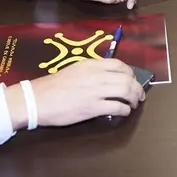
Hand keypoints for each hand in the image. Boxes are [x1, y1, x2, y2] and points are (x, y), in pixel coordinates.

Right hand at [19, 59, 144, 126]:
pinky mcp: (92, 108)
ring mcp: (95, 91)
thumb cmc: (52, 87)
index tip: (132, 79)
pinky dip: (124, 110)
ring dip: (133, 99)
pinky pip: (117, 107)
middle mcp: (96, 76)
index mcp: (91, 65)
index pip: (119, 65)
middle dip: (137, 88)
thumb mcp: (74, 70)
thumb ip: (91, 72)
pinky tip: (123, 112)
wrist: (37, 100)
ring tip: (133, 104)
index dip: (130, 73)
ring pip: (125, 91)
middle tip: (139, 95)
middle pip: (127, 79)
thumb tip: (106, 77)